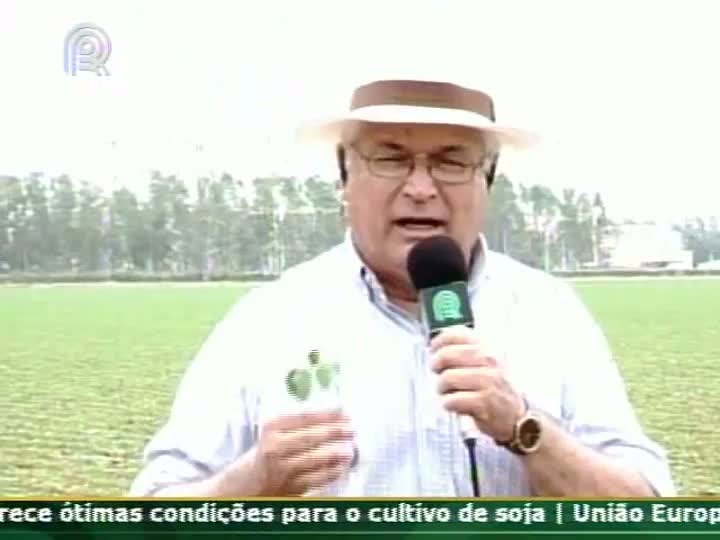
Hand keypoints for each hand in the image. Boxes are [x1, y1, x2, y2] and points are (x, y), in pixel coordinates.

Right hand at [244, 409, 354, 495]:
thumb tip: (334, 415)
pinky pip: (315, 479)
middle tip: (352, 429)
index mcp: (271, 428)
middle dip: (335, 432)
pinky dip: (330, 472)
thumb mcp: (273, 433)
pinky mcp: (288, 488)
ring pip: (314, 460)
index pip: (303, 417)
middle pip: (310, 438)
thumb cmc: (264, 454)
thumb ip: (297, 425)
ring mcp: (281, 470)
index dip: (326, 414)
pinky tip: (341, 467)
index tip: (343, 411)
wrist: (242, 486)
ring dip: (336, 454)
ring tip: (350, 449)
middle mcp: (274, 447)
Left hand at [430, 325, 524, 441]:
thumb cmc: (494, 387)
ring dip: (442, 388)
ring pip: (447, 378)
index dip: (439, 341)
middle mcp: (489, 361)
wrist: (516, 415)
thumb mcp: (486, 362)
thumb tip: (435, 343)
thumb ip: (465, 350)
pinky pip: (452, 400)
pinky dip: (448, 404)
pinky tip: (455, 405)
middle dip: (436, 366)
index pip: (457, 334)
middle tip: (438, 373)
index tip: (434, 348)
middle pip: (446, 355)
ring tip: (449, 392)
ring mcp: (488, 381)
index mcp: (487, 347)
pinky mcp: (484, 402)